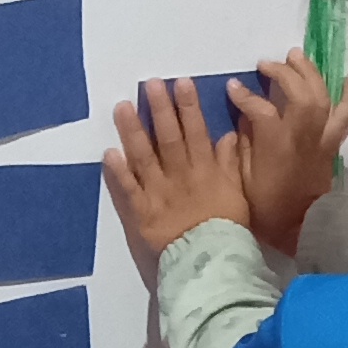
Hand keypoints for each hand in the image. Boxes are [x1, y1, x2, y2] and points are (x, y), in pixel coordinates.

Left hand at [102, 78, 250, 262]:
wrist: (211, 264)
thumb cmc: (229, 231)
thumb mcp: (238, 194)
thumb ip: (232, 165)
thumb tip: (228, 136)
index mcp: (205, 171)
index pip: (196, 132)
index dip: (188, 106)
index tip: (180, 83)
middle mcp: (180, 176)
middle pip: (168, 137)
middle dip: (159, 109)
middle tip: (149, 84)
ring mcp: (158, 194)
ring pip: (143, 157)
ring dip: (132, 131)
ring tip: (123, 107)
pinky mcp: (142, 213)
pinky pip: (128, 189)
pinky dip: (118, 171)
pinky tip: (109, 152)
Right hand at [231, 46, 347, 255]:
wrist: (301, 229)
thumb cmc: (267, 208)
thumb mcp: (242, 179)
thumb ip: (243, 144)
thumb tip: (243, 118)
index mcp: (276, 144)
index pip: (260, 108)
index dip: (245, 95)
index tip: (233, 86)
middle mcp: (302, 136)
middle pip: (299, 93)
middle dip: (283, 73)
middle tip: (266, 64)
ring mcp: (321, 138)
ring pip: (322, 96)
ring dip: (310, 73)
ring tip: (297, 57)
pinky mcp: (332, 144)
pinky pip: (343, 114)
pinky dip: (344, 95)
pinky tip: (341, 79)